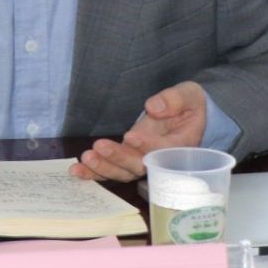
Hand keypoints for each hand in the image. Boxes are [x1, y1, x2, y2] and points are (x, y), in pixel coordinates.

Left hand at [71, 81, 208, 182]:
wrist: (188, 114)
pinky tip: (77, 170)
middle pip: (140, 166)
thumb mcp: (190, 94)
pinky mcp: (129, 158)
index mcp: (181, 145)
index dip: (147, 145)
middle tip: (99, 147)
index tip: (130, 135)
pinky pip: (113, 170)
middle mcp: (161, 159)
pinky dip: (95, 173)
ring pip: (124, 172)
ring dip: (104, 168)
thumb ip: (175, 99)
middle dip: (119, 158)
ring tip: (86, 158)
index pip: (164, 150)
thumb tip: (153, 107)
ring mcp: (143, 160)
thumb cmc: (190, 104)